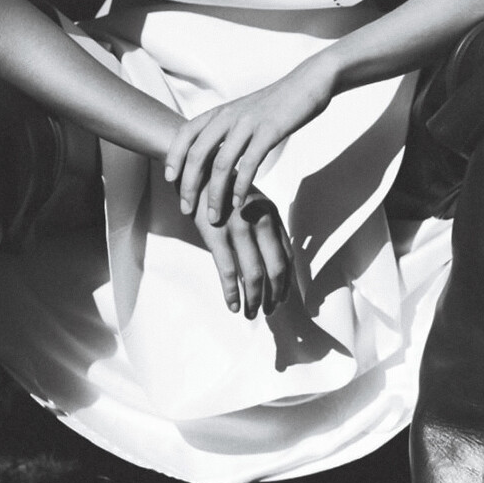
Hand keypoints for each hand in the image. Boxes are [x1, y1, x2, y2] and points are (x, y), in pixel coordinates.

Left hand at [164, 53, 337, 224]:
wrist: (307, 84)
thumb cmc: (274, 104)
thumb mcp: (242, 113)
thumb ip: (225, 131)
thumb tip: (210, 156)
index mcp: (220, 112)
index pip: (185, 134)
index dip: (174, 157)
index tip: (170, 180)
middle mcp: (228, 116)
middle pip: (197, 154)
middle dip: (188, 185)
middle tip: (186, 209)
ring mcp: (248, 124)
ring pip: (221, 164)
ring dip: (214, 194)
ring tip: (214, 216)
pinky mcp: (269, 132)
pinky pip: (249, 164)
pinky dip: (241, 187)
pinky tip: (238, 203)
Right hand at [189, 184, 290, 318]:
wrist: (196, 169)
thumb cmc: (224, 190)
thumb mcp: (251, 201)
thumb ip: (265, 225)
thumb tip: (274, 260)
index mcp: (271, 214)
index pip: (287, 256)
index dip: (287, 282)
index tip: (283, 298)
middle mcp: (260, 220)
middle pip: (276, 268)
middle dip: (274, 295)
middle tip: (270, 311)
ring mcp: (238, 226)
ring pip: (254, 274)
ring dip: (254, 299)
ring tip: (251, 313)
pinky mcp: (216, 233)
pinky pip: (228, 270)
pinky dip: (232, 292)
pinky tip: (233, 305)